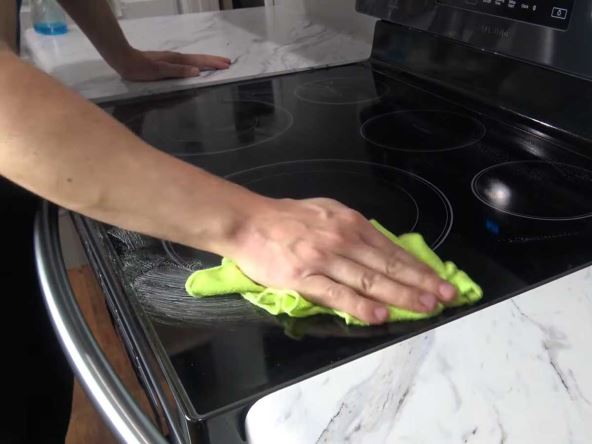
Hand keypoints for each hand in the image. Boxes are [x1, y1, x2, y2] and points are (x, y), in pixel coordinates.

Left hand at [112, 48, 230, 80]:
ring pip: (194, 60)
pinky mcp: (167, 63)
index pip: (199, 62)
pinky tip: (196, 68)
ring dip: (206, 62)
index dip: (213, 64)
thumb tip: (197, 72)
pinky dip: (196, 64)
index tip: (226, 65)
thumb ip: (178, 71)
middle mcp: (176, 58)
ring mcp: (172, 59)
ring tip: (217, 64)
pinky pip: (187, 63)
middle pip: (199, 59)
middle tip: (227, 63)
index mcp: (177, 61)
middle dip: (213, 61)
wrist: (124, 60)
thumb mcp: (159, 71)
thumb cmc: (140, 68)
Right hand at [226, 197, 456, 324]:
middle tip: (446, 297)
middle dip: (420, 283)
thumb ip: (354, 229)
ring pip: (369, 280)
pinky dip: (360, 306)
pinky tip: (379, 315)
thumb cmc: (287, 218)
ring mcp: (323, 260)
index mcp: (350, 223)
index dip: (418, 267)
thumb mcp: (327, 212)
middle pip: (388, 265)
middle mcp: (342, 240)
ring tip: (425, 308)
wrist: (249, 222)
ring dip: (400, 295)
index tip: (440, 281)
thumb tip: (382, 247)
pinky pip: (337, 294)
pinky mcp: (304, 278)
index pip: (392, 249)